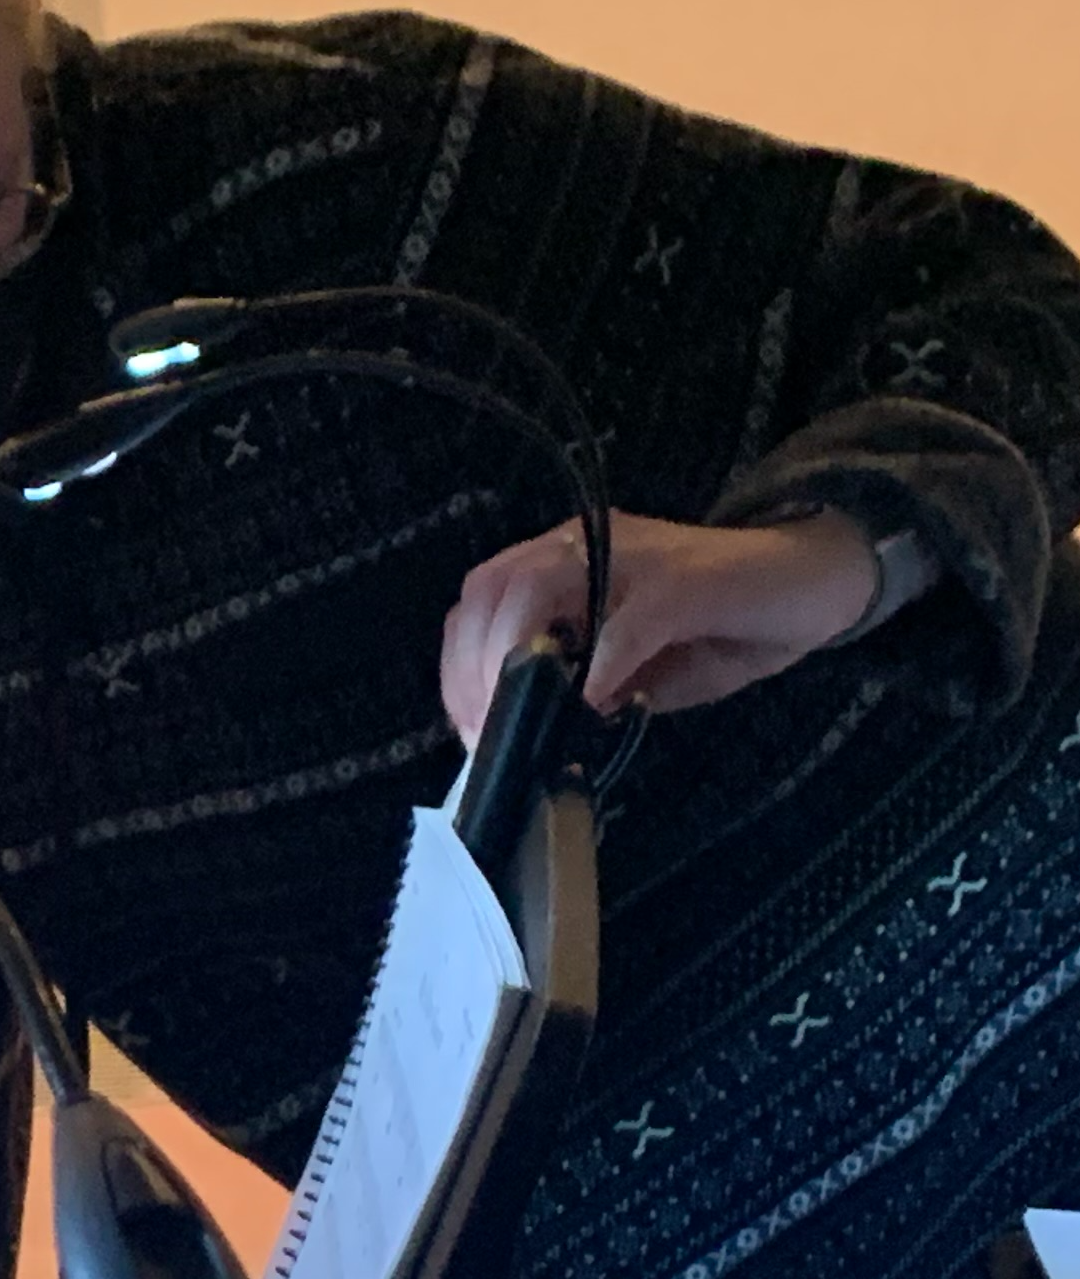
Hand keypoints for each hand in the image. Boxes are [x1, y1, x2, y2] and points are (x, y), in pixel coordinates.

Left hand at [438, 508, 877, 748]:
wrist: (818, 578)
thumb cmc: (725, 625)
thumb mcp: (640, 668)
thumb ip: (587, 686)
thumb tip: (536, 726)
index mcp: (567, 559)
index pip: (482, 597)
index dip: (460, 663)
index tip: (467, 725)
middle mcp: (587, 545)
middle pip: (493, 589)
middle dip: (475, 668)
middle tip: (488, 733)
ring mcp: (634, 556)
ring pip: (535, 590)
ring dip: (516, 663)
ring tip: (525, 719)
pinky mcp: (684, 580)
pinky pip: (623, 624)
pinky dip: (596, 670)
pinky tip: (592, 708)